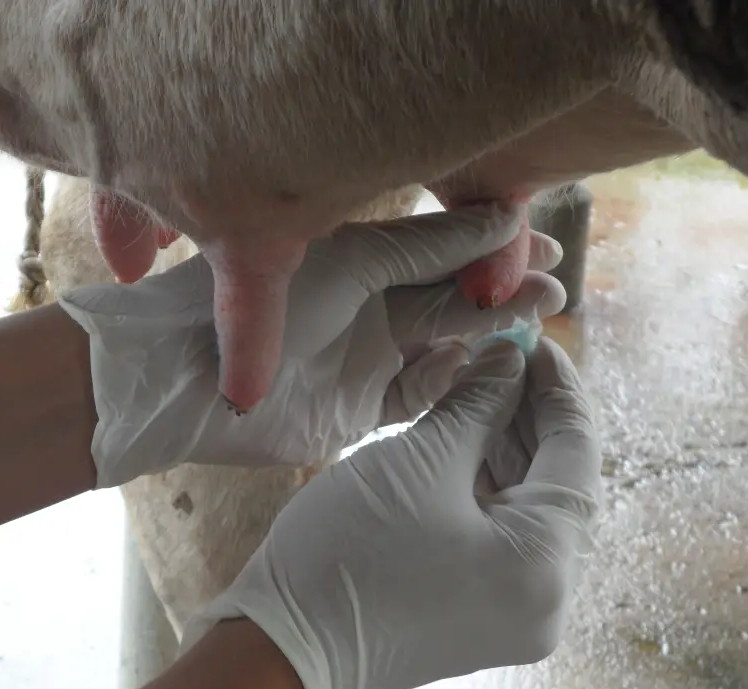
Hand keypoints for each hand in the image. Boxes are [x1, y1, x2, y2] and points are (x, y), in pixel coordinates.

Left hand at [58, 204, 565, 487]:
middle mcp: (366, 309)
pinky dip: (455, 382)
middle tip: (558, 287)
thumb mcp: (354, 263)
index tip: (548, 243)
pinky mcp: (357, 411)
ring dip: (488, 335)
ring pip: (442, 347)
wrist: (190, 382)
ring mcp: (363, 360)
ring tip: (541, 319)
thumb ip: (425, 247)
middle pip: (449, 300)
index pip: (441, 251)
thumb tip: (500, 219)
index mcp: (359, 263)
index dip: (494, 249)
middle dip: (502, 291)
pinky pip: (420, 395)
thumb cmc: (262, 305)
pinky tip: (490, 367)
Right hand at [180, 338, 601, 688]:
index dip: (558, 388)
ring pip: (529, 509)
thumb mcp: (420, 460)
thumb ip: (479, 402)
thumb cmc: (350, 552)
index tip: (533, 339)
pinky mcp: (482, 615)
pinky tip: (464, 440)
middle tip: (502, 358)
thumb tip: (511, 358)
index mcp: (545, 564)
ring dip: (508, 449)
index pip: (577, 453)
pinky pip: (503, 537)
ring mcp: (515, 614)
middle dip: (531, 416)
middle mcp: (547, 599)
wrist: (283, 646)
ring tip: (479, 390)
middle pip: (558, 483)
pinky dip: (487, 487)